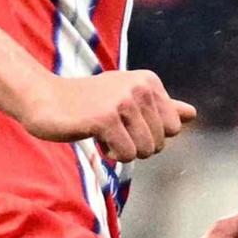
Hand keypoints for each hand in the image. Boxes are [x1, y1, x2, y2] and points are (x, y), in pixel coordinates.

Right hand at [19, 68, 192, 162]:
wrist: (45, 100)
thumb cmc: (88, 103)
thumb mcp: (128, 100)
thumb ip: (162, 108)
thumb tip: (193, 115)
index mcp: (149, 81)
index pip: (174, 128)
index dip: (150, 134)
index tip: (126, 121)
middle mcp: (140, 87)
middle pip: (161, 142)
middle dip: (137, 145)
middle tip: (112, 128)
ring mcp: (122, 102)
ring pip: (145, 151)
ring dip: (122, 151)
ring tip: (103, 132)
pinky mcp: (104, 119)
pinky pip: (125, 155)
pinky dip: (110, 155)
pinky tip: (94, 137)